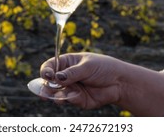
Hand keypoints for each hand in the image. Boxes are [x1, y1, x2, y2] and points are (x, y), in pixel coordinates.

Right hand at [40, 52, 163, 115]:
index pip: (50, 66)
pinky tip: (72, 97)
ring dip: (54, 95)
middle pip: (49, 81)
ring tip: (56, 97)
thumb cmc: (104, 68)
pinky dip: (68, 99)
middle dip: (45, 86)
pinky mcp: (77, 99)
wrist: (120, 83)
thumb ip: (72, 73)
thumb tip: (56, 77)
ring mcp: (71, 88)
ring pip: (56, 93)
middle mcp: (66, 75)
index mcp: (67, 63)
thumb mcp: (87, 66)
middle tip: (44, 91)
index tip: (47, 75)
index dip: (46, 70)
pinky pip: (68, 100)